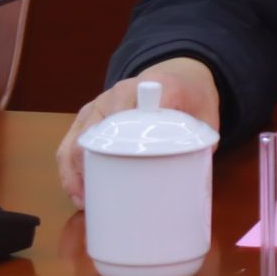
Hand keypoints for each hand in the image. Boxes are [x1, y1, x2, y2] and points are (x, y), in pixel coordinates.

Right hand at [57, 58, 221, 206]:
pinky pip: (72, 141)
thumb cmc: (190, 98)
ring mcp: (102, 103)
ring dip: (75, 169)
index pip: (141, 102)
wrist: (176, 75)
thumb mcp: (206, 113)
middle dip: (94, 158)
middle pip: (101, 123)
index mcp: (156, 85)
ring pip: (79, 135)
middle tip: (100, 193)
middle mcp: (123, 91)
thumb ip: (203, 137)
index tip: (130, 154)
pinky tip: (79, 193)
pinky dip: (70, 167)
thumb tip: (193, 173)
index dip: (131, 127)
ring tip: (84, 200)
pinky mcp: (90, 116)